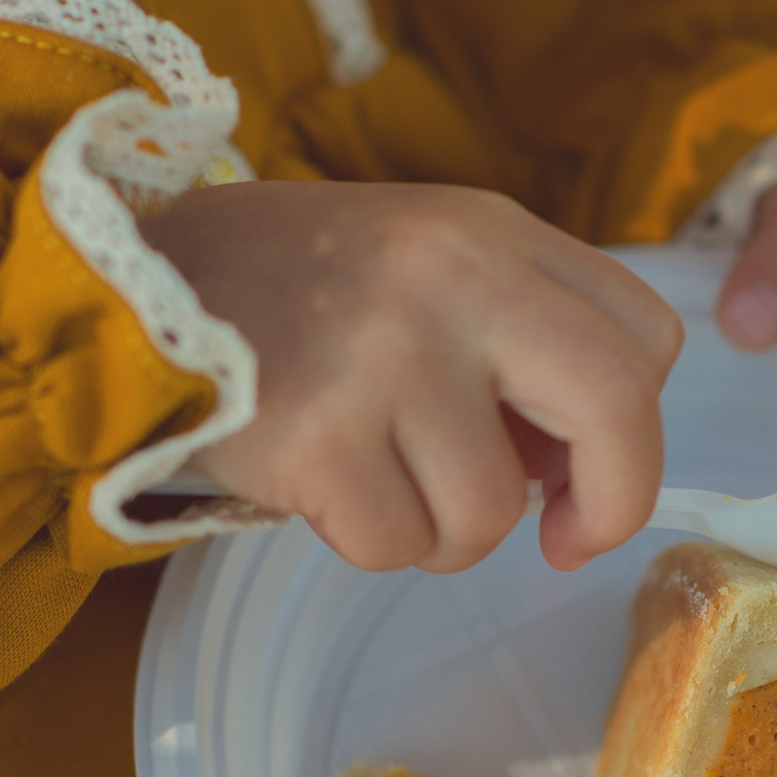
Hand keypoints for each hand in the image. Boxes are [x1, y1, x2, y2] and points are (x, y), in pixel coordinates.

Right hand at [145, 182, 683, 572]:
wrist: (132, 287)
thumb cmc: (295, 299)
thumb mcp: (424, 273)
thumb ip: (517, 348)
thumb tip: (580, 483)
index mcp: (492, 234)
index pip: (643, 338)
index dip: (635, 431)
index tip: (586, 476)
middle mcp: (451, 277)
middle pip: (615, 407)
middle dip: (611, 502)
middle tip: (565, 542)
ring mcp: (386, 353)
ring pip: (490, 510)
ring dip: (444, 531)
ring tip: (378, 479)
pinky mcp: (320, 434)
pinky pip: (397, 543)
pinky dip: (369, 541)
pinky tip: (323, 484)